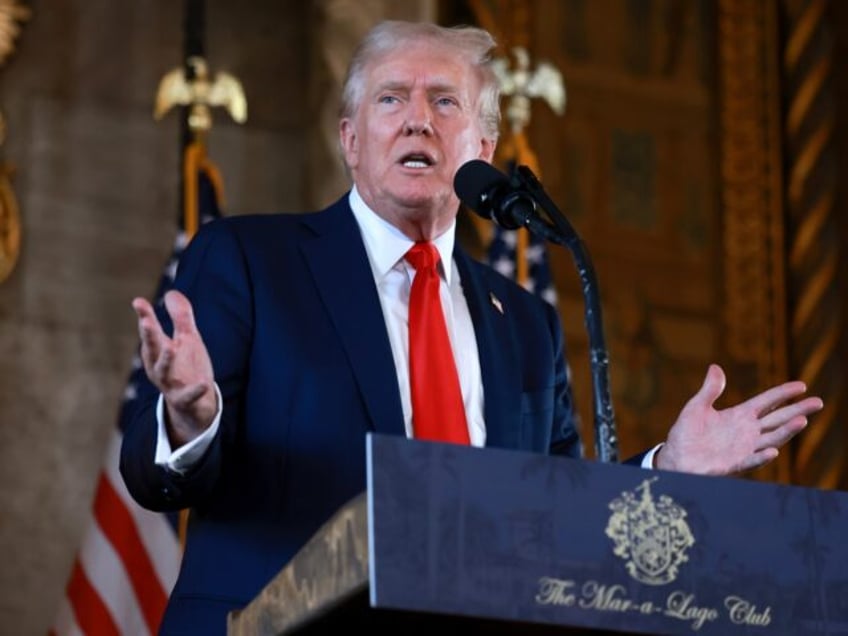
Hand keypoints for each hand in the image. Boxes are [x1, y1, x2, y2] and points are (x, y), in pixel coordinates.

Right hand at [132, 290, 217, 446]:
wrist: (196, 403)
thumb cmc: (187, 367)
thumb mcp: (187, 339)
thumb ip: (181, 317)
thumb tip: (171, 292)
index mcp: (158, 350)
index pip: (151, 331)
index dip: (145, 316)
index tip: (138, 301)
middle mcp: (159, 366)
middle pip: (152, 349)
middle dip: (148, 336)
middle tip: (145, 321)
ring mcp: (170, 384)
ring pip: (163, 372)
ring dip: (166, 360)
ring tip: (172, 347)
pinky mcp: (184, 400)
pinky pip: (188, 396)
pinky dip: (195, 390)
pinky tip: (204, 383)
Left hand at [655, 363, 822, 474]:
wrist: (675, 457)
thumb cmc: (686, 433)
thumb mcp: (697, 406)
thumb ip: (710, 389)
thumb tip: (716, 367)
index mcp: (740, 415)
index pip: (766, 402)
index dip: (783, 393)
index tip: (802, 386)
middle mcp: (747, 431)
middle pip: (777, 419)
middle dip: (797, 410)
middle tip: (817, 402)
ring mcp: (743, 448)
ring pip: (771, 438)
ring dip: (787, 431)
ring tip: (802, 420)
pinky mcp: (734, 464)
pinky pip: (751, 460)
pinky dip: (762, 457)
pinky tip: (773, 451)